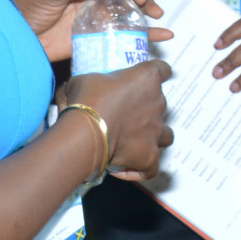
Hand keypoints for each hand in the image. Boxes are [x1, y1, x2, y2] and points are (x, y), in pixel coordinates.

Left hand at [10, 0, 168, 60]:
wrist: (16, 39)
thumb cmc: (24, 9)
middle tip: (145, 3)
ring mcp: (97, 6)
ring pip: (128, 3)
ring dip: (146, 8)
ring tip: (157, 16)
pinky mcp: (99, 27)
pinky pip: (125, 27)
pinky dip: (143, 30)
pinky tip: (161, 33)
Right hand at [57, 60, 173, 181]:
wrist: (85, 131)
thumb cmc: (85, 100)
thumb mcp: (80, 82)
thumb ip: (87, 85)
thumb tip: (75, 94)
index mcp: (146, 78)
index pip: (163, 70)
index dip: (157, 75)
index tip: (148, 81)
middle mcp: (158, 102)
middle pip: (160, 105)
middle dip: (144, 111)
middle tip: (122, 118)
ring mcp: (156, 131)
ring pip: (165, 136)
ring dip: (152, 138)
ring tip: (133, 143)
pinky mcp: (150, 156)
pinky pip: (151, 167)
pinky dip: (141, 168)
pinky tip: (123, 168)